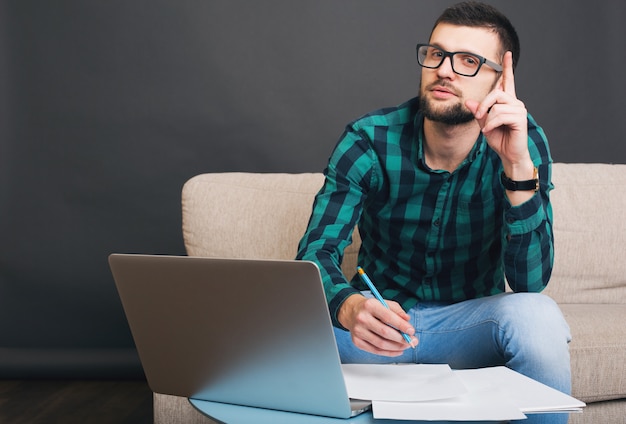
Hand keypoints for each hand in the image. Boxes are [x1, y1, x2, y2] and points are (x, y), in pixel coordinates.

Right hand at [337, 294, 417, 355]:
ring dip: (397, 347)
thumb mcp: (384, 302)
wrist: (351, 312)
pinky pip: (375, 350)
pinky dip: (389, 353)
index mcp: (369, 305)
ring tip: (406, 346)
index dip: (401, 325)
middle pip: (384, 332)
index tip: (412, 331)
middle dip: (401, 339)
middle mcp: (362, 318)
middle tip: (413, 341)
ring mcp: (358, 331)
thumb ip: (397, 310)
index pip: (387, 317)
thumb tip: (407, 320)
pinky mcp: (357, 341)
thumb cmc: (371, 307)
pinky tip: (398, 351)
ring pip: (381, 344)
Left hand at [465, 51, 533, 179]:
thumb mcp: (484, 124)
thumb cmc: (499, 139)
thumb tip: (469, 101)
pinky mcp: (520, 118)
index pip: (507, 81)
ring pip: (496, 106)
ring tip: (487, 128)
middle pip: (495, 93)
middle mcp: (515, 102)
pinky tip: (489, 131)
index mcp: (507, 102)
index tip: (507, 53)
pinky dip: (491, 124)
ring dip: (487, 119)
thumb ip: (478, 112)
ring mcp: (519, 109)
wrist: (509, 155)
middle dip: (483, 105)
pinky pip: (500, 115)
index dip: (507, 67)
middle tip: (478, 116)